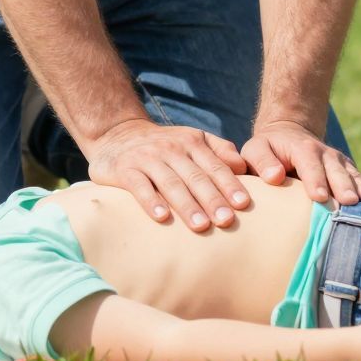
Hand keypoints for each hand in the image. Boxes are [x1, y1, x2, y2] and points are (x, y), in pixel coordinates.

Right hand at [84, 118, 252, 229]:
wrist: (117, 134)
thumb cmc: (165, 146)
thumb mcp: (192, 139)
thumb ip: (219, 150)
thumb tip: (243, 167)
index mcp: (192, 142)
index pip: (214, 165)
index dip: (229, 184)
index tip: (243, 204)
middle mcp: (171, 148)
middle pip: (195, 176)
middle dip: (212, 199)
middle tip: (226, 220)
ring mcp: (147, 158)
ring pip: (171, 183)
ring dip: (187, 205)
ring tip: (201, 225)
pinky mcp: (125, 169)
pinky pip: (139, 186)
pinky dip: (150, 201)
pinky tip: (161, 217)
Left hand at [242, 119, 360, 205]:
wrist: (288, 135)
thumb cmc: (268, 149)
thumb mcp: (256, 150)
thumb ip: (262, 161)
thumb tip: (274, 177)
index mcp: (301, 148)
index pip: (309, 164)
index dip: (315, 179)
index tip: (319, 197)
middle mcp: (324, 153)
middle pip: (335, 170)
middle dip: (342, 186)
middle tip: (348, 202)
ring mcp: (338, 161)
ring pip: (351, 174)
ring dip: (359, 188)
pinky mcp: (346, 169)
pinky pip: (359, 179)